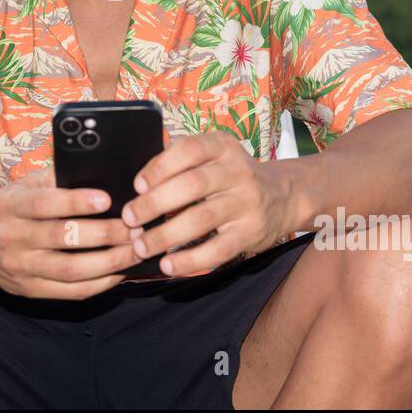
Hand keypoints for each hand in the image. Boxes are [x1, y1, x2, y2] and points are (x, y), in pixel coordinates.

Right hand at [0, 167, 138, 298]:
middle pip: (63, 238)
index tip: (106, 198)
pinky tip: (120, 271)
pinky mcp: (31, 290)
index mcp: (10, 207)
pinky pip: (71, 292)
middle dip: (104, 234)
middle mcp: (13, 238)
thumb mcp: (21, 186)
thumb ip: (51, 178)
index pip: (44, 204)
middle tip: (135, 227)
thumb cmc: (10, 209)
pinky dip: (100, 283)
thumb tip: (91, 170)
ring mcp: (21, 268)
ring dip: (109, 262)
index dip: (75, 201)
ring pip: (70, 269)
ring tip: (135, 250)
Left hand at [122, 132, 291, 277]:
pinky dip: (190, 260)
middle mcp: (237, 171)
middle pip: (191, 186)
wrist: (283, 196)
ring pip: (201, 219)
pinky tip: (168, 265)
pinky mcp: (251, 232)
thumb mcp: (213, 156)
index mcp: (223, 146)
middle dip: (154, 204)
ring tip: (140, 246)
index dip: (160, 167)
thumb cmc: (231, 175)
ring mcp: (247, 202)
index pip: (189, 150)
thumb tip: (139, 184)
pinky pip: (218, 249)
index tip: (138, 186)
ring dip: (166, 235)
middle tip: (129, 219)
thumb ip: (180, 161)